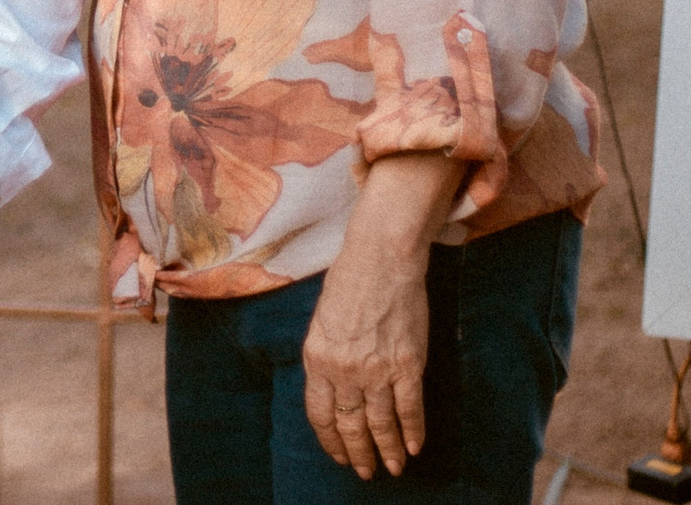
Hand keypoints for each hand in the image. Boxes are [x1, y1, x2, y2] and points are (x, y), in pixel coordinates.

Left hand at [302, 244, 431, 476]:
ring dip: (388, 450)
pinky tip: (415, 447)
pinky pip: (410, 409)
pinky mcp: (407, 365)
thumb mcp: (322, 322)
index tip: (338, 455)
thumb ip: (327, 357)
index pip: (319, 414)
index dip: (330, 440)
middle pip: (350, 424)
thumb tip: (334, 386)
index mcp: (317, 359)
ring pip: (381, 423)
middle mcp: (344, 370)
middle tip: (365, 471)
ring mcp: (377, 370)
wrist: (380, 261)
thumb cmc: (348, 284)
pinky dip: (413, 432)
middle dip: (358, 453)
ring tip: (392, 468)